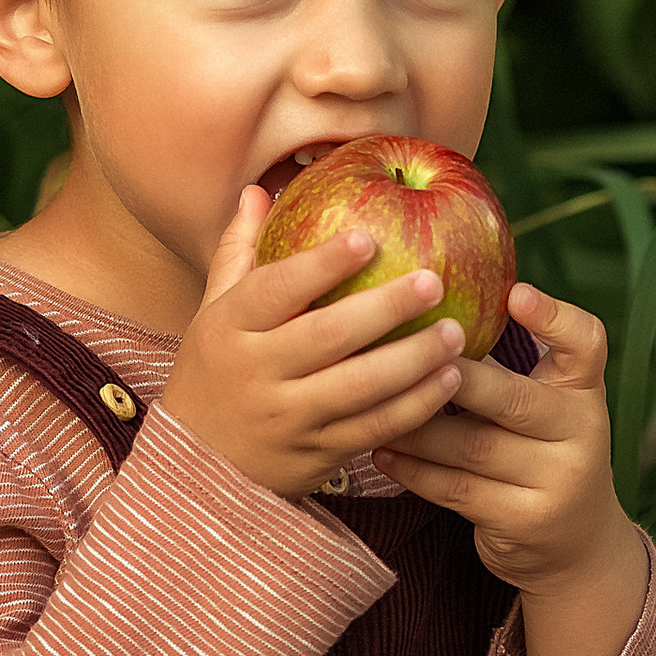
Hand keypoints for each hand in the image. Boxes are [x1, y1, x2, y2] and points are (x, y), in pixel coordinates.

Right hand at [159, 188, 465, 498]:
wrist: (199, 466)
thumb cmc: (216, 371)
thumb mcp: (214, 312)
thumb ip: (239, 253)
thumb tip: (256, 190)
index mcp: (228, 327)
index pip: (274, 289)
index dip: (320, 264)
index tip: (367, 236)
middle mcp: (255, 373)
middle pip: (326, 336)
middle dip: (384, 308)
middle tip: (433, 279)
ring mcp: (288, 418)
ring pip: (359, 388)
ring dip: (413, 360)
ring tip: (455, 332)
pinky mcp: (317, 454)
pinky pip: (374, 429)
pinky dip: (415, 406)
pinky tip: (449, 379)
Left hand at [374, 280, 648, 655]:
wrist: (575, 545)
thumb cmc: (539, 452)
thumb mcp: (544, 408)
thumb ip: (506, 367)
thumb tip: (425, 304)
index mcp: (583, 390)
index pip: (587, 343)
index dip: (554, 317)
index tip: (516, 294)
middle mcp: (581, 431)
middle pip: (513, 398)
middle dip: (455, 378)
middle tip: (402, 353)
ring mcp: (558, 480)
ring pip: (473, 446)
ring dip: (415, 426)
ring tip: (369, 404)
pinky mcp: (526, 520)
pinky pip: (457, 489)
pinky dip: (414, 470)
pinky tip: (382, 451)